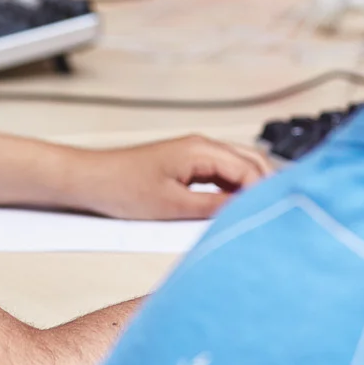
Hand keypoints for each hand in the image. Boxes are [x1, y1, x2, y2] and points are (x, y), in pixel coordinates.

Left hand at [65, 136, 272, 220]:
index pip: (251, 170)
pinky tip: (233, 211)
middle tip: (275, 218)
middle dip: (265, 189)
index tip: (274, 218)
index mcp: (201, 149)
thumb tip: (246, 212)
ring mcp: (194, 155)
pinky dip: (232, 192)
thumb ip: (214, 208)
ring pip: (237, 170)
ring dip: (249, 190)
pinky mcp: (186, 167)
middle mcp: (202, 147)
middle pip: (251, 164)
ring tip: (258, 217)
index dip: (265, 195)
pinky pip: (220, 176)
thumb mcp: (173, 206)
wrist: (88, 180)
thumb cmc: (121, 187)